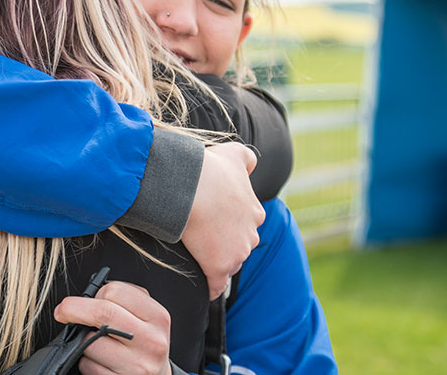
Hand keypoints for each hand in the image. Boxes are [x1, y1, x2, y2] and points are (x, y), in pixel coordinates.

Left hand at [54, 281, 171, 374]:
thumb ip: (125, 300)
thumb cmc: (145, 341)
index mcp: (157, 317)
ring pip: (90, 343)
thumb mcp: (147, 316)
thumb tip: (90, 294)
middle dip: (73, 309)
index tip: (82, 298)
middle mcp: (151, 342)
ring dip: (83, 341)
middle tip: (62, 311)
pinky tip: (99, 360)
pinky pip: (88, 366)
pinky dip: (86, 361)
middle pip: (102, 313)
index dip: (94, 293)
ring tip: (96, 342)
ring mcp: (136, 366)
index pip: (116, 292)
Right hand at [181, 142, 264, 299]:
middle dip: (227, 246)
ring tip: (200, 261)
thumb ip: (247, 158)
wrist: (191, 186)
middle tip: (205, 239)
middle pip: (240, 247)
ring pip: (229, 265)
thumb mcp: (235, 155)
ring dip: (218, 265)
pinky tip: (205, 290)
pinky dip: (211, 288)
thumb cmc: (210, 170)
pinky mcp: (219, 267)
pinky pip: (217, 286)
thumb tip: (250, 164)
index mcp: (255, 212)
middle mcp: (251, 235)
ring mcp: (237, 253)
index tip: (215, 224)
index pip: (246, 226)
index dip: (230, 226)